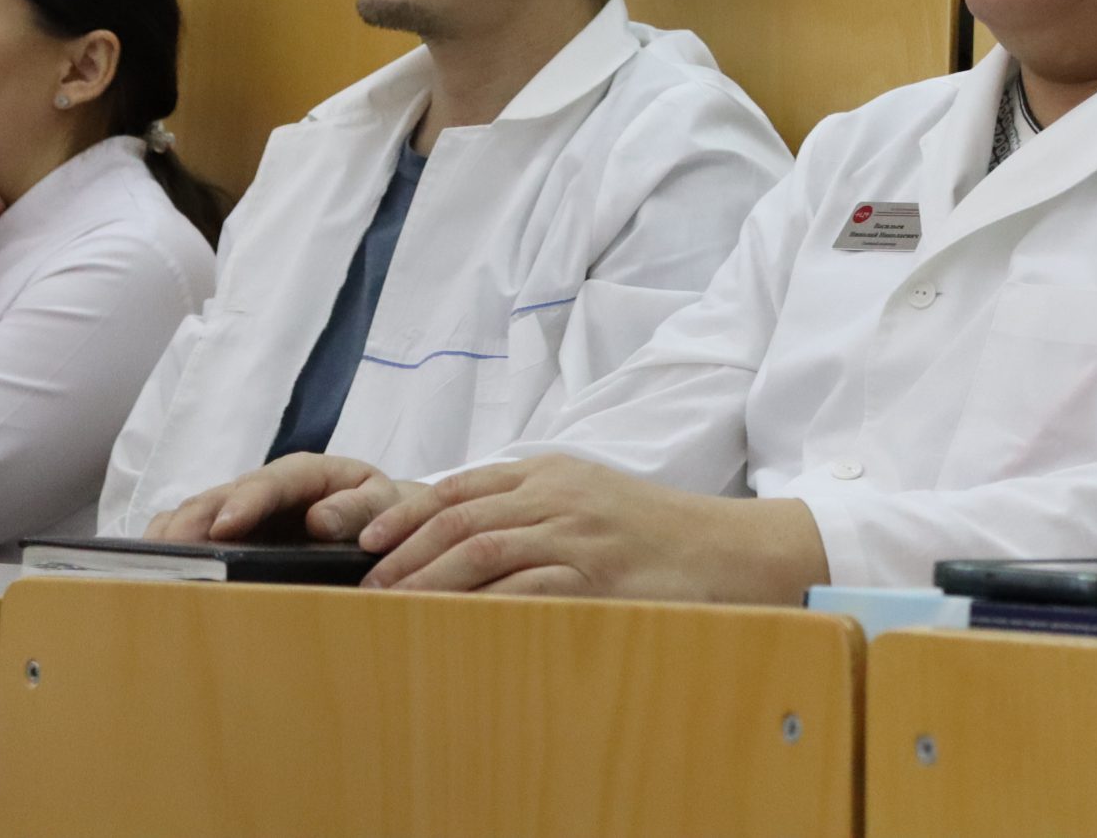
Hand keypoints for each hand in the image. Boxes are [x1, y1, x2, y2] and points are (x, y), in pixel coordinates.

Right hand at [144, 451, 422, 544]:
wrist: (379, 521)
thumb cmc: (381, 513)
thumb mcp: (382, 506)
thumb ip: (358, 510)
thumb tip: (319, 520)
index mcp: (307, 473)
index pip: (271, 482)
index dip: (245, 502)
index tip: (224, 528)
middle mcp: (266, 486)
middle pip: (220, 497)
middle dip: (193, 523)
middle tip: (167, 553)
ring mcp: (242, 508)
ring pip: (196, 514)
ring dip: (172, 537)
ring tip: (150, 566)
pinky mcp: (226, 531)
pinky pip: (190, 532)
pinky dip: (169, 548)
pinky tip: (152, 572)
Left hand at [360, 453, 829, 601]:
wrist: (728, 549)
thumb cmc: (654, 530)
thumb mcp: (590, 496)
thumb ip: (533, 503)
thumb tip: (461, 532)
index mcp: (552, 471)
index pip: (461, 487)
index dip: (407, 514)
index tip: (369, 542)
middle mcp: (559, 495)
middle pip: (459, 518)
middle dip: (405, 553)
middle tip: (369, 585)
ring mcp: (576, 534)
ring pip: (480, 550)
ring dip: (429, 582)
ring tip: (395, 606)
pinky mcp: (594, 575)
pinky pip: (522, 590)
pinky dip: (480, 607)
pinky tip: (454, 624)